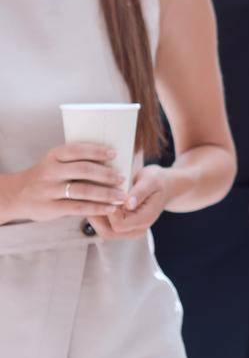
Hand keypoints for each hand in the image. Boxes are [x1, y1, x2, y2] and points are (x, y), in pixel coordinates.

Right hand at [0, 143, 126, 224]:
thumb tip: (111, 160)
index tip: (114, 154)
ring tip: (121, 195)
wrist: (17, 195)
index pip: (77, 150)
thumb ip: (75, 161)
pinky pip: (78, 207)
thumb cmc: (46, 176)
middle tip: (122, 178)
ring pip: (83, 190)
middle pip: (84, 170)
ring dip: (106, 193)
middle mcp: (50, 171)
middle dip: (106, 174)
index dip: (97, 151)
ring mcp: (50, 190)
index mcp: (53, 156)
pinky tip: (111, 208)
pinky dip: (97, 208)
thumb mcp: (54, 162)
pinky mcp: (51, 208)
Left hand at [90, 165, 172, 240]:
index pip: (120, 224)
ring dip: (95, 217)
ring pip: (105, 231)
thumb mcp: (151, 180)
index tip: (101, 194)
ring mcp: (130, 230)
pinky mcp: (123, 227)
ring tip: (89, 199)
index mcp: (146, 218)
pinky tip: (94, 202)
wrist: (165, 186)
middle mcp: (138, 229)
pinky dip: (98, 216)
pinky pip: (106, 227)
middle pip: (109, 232)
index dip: (108, 211)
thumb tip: (128, 204)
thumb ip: (140, 192)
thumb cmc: (157, 180)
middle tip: (89, 197)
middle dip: (96, 216)